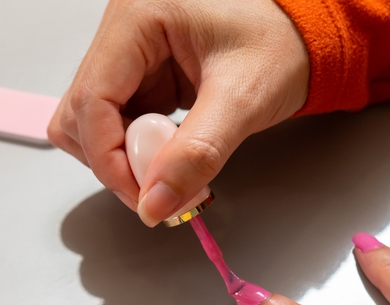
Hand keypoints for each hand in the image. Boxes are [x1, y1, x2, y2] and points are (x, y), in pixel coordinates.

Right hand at [48, 0, 309, 225]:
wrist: (308, 35)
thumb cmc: (282, 44)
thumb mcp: (242, 100)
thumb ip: (196, 154)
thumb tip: (153, 202)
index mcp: (138, 18)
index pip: (90, 100)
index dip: (109, 159)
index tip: (142, 197)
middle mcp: (123, 33)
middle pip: (81, 114)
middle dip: (115, 161)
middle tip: (160, 188)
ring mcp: (130, 56)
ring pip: (93, 124)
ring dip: (124, 158)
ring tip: (173, 168)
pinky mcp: (144, 79)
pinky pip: (120, 125)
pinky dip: (141, 152)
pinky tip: (174, 157)